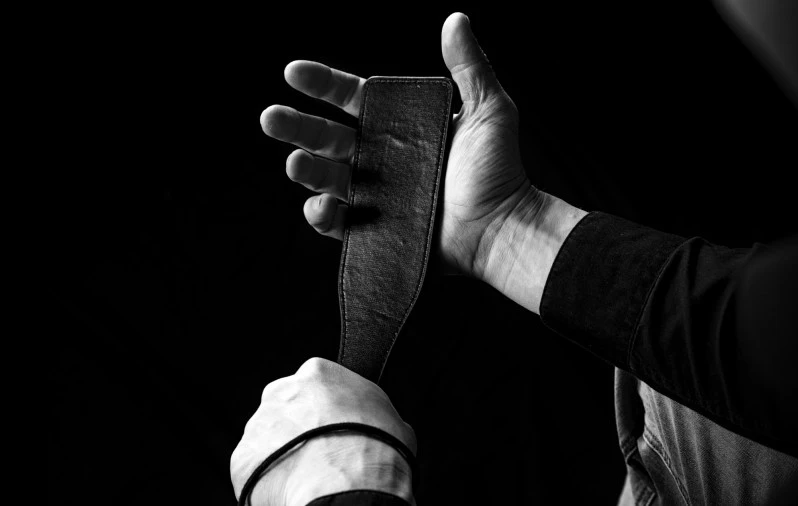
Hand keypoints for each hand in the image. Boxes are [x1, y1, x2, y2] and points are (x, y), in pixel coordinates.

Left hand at [230, 358, 416, 505]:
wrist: (350, 489)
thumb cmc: (377, 452)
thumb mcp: (393, 418)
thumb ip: (370, 410)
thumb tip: (374, 423)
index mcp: (319, 373)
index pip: (316, 385)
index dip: (326, 411)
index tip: (333, 428)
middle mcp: (283, 392)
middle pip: (286, 408)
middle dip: (298, 429)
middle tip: (319, 454)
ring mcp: (259, 424)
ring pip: (267, 438)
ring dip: (280, 454)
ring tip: (307, 477)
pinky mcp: (242, 458)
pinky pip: (253, 468)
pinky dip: (267, 480)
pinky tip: (291, 489)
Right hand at [259, 12, 527, 277]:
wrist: (504, 227)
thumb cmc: (500, 169)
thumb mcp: (487, 109)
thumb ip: (468, 66)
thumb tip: (455, 19)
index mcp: (400, 126)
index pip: (352, 99)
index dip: (322, 85)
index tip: (293, 72)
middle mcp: (383, 158)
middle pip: (328, 138)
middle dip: (297, 127)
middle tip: (270, 118)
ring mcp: (377, 195)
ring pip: (327, 179)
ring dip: (306, 170)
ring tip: (294, 163)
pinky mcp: (378, 231)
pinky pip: (340, 224)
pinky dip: (323, 216)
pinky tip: (321, 206)